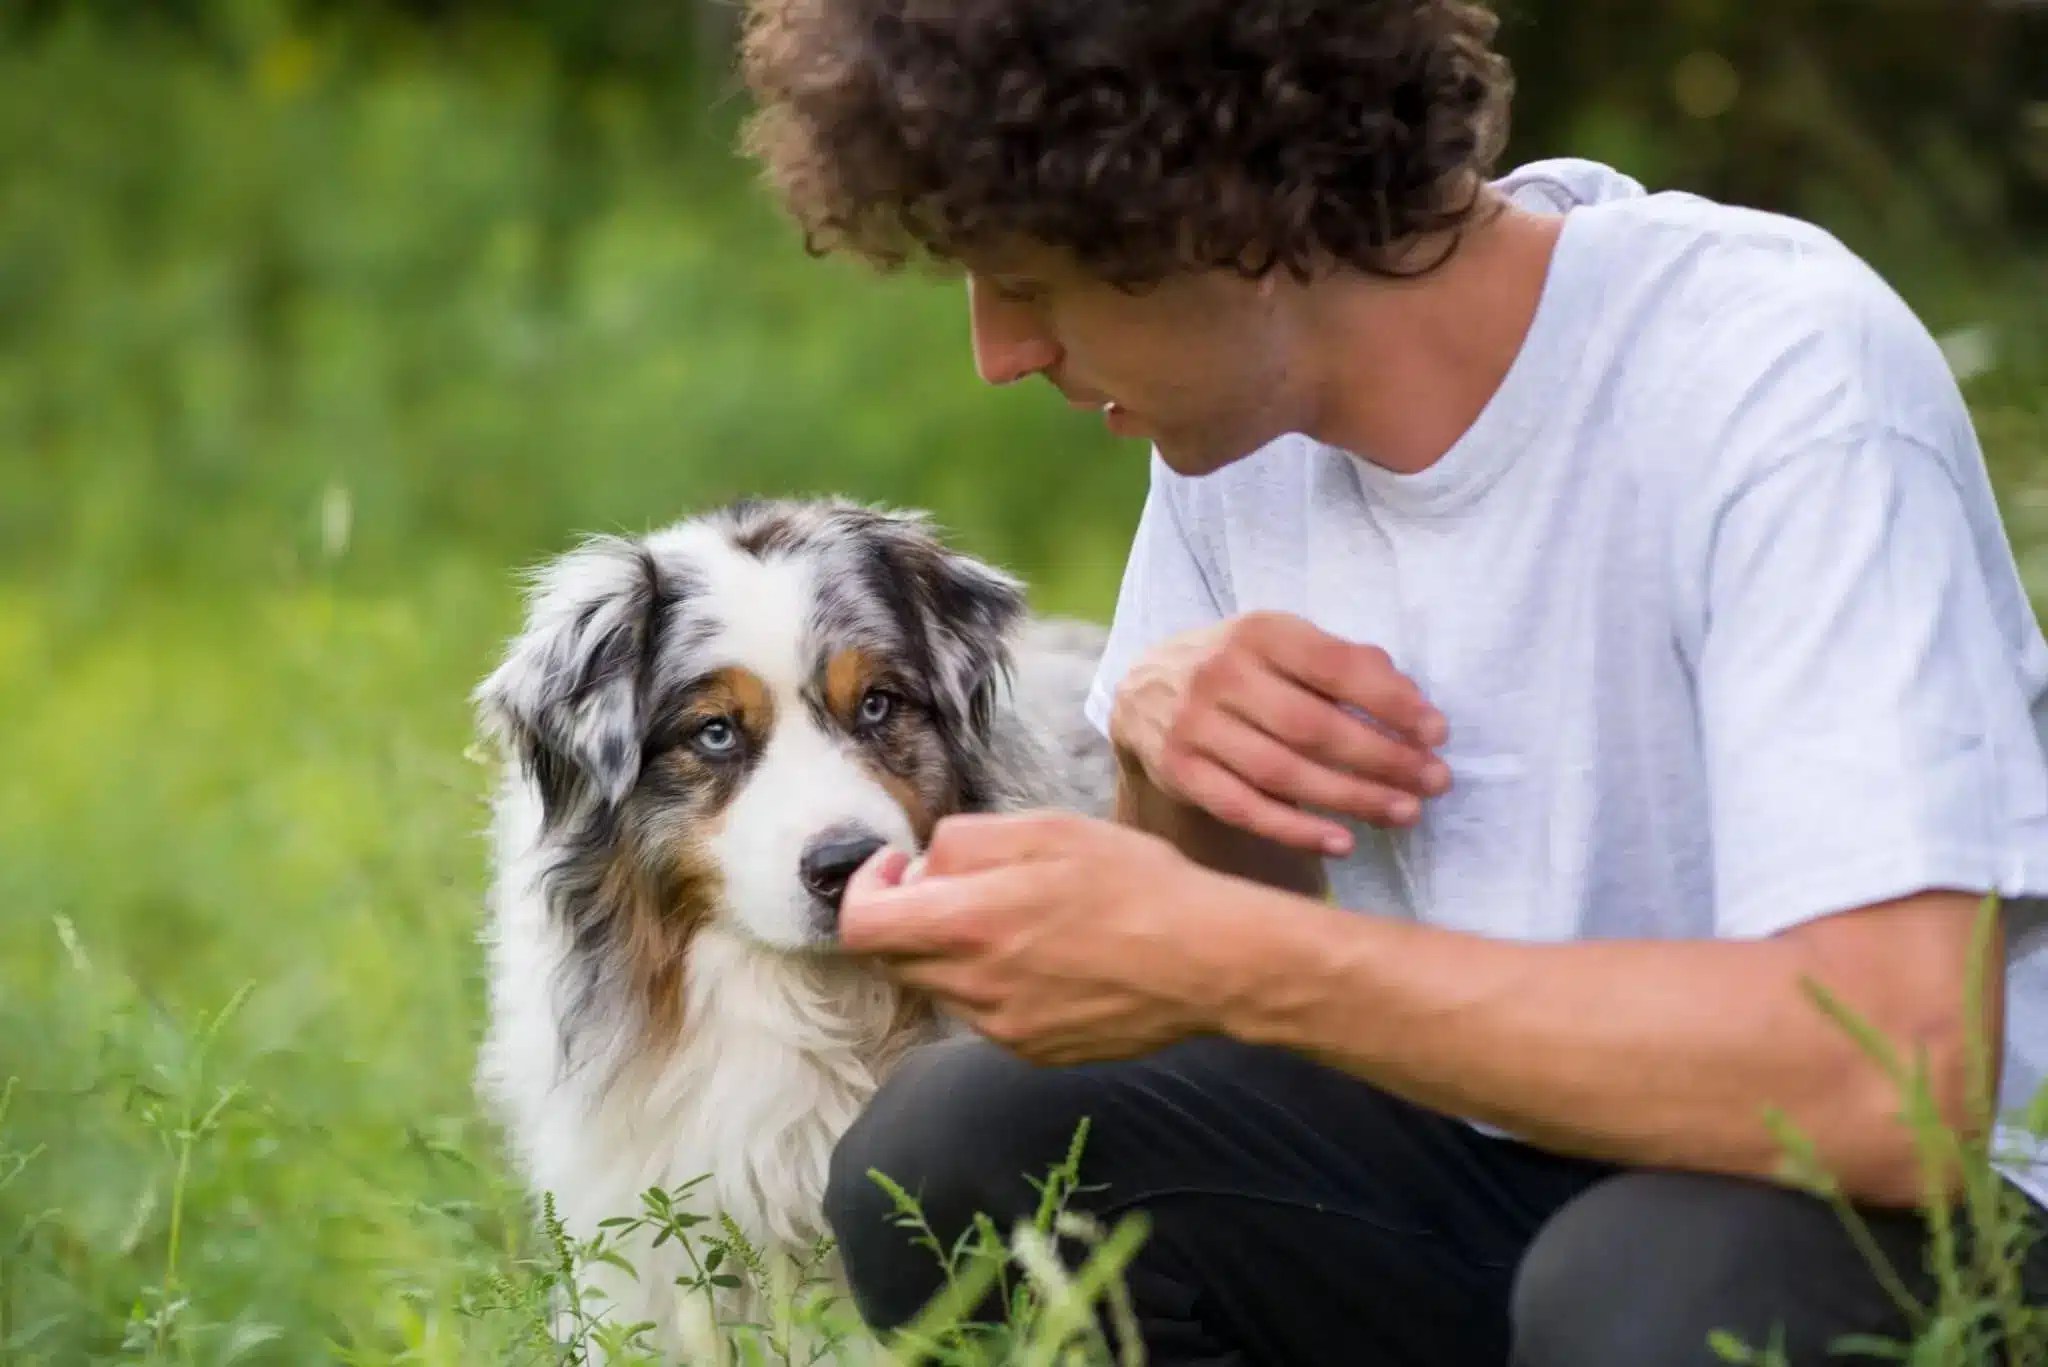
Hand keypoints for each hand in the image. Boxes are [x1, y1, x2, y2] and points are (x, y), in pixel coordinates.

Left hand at [837, 812, 1242, 1064]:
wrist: (1208, 961)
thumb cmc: (1135, 883)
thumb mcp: (1048, 830)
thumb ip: (967, 842)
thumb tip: (923, 865)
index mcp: (970, 923)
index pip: (861, 926)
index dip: (865, 890)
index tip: (900, 867)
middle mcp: (975, 985)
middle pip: (894, 958)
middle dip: (909, 917)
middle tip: (961, 886)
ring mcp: (1002, 1027)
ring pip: (940, 985)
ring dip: (954, 950)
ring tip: (1019, 920)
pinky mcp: (1032, 1050)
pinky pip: (984, 1014)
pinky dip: (994, 983)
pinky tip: (1050, 958)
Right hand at [1109, 611, 1450, 855]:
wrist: (1146, 691)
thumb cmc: (1242, 670)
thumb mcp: (1286, 647)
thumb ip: (1347, 664)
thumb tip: (1410, 702)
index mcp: (1259, 633)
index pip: (1334, 666)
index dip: (1390, 702)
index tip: (1437, 733)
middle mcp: (1221, 675)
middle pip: (1313, 727)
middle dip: (1382, 758)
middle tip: (1434, 782)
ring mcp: (1195, 726)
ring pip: (1282, 772)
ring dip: (1351, 798)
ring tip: (1405, 813)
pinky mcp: (1180, 772)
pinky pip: (1244, 808)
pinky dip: (1296, 829)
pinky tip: (1341, 842)